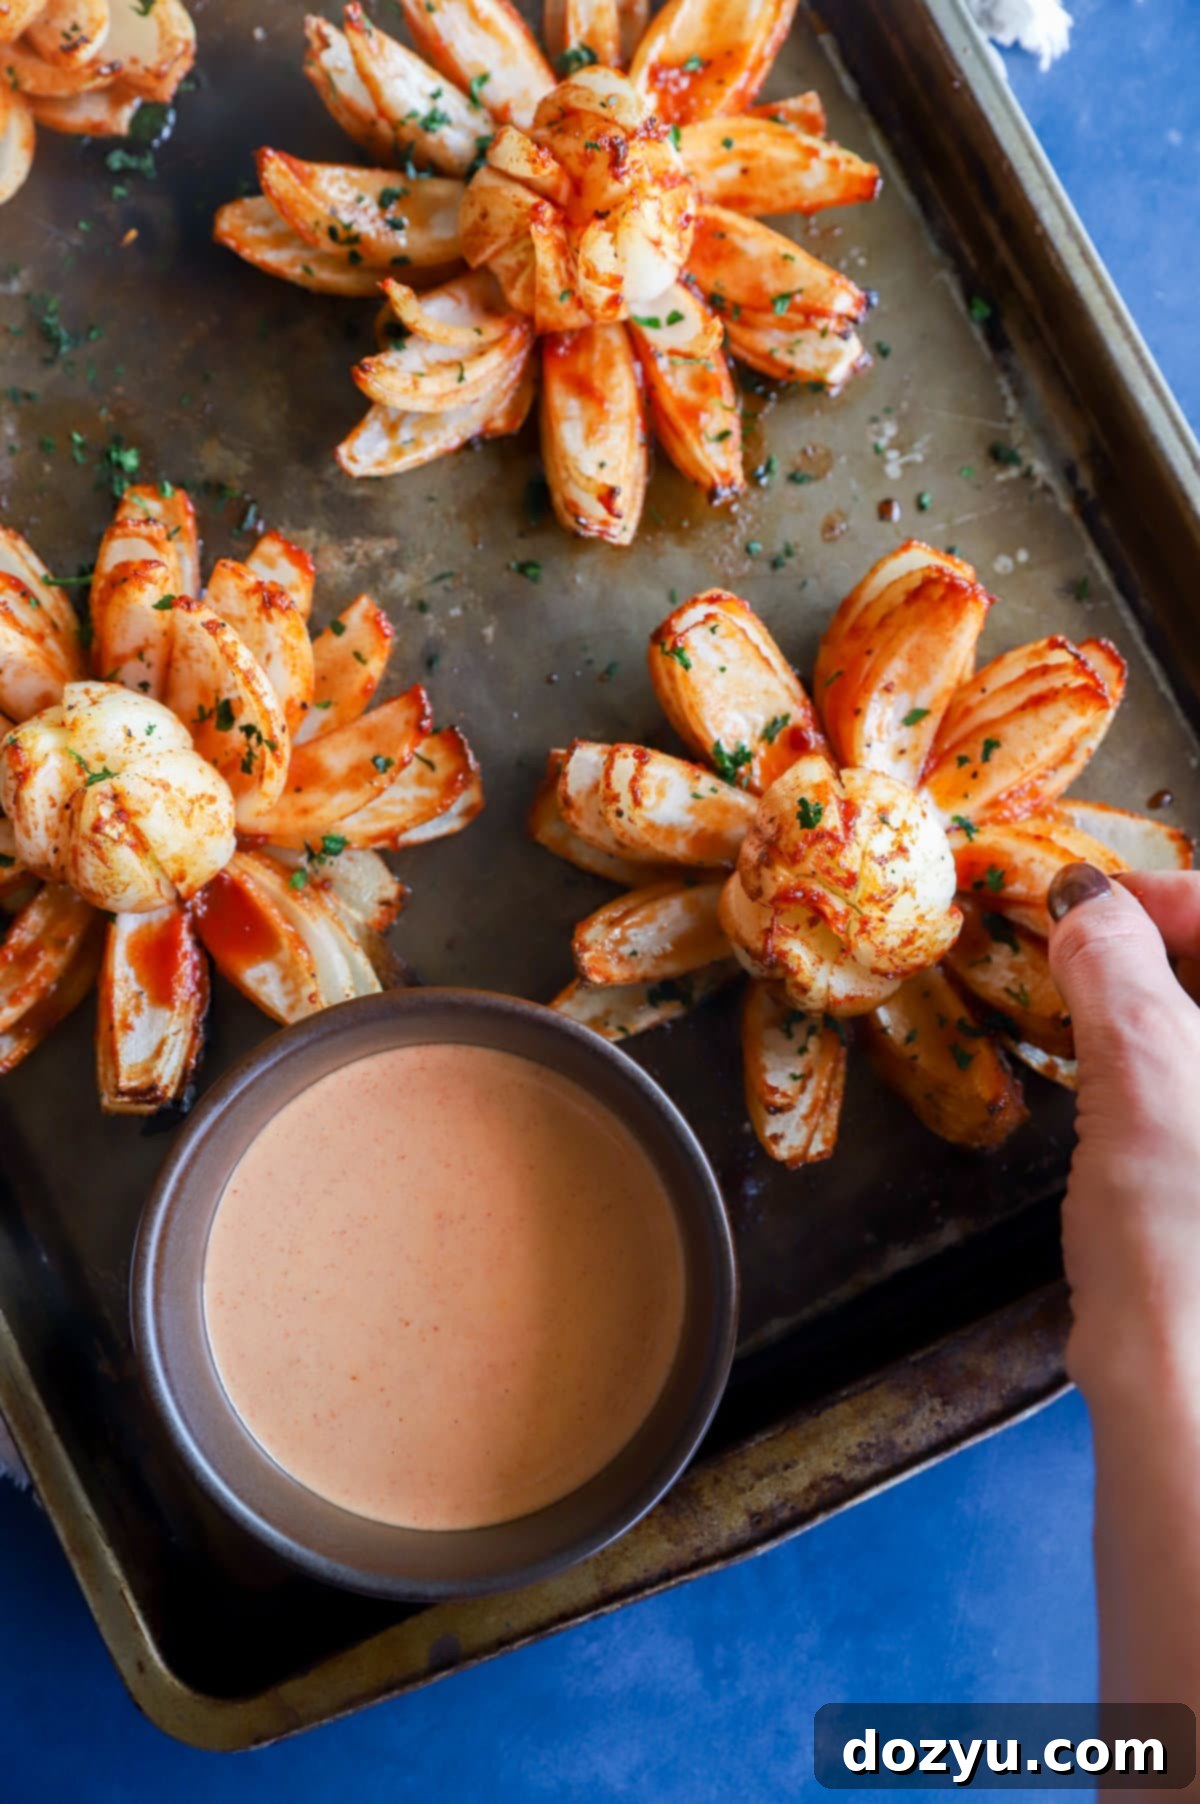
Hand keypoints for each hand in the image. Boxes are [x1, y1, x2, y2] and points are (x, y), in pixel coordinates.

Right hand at [1047, 864, 1199, 1404]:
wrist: (1196, 1387)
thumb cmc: (1185, 1231)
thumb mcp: (1142, 1064)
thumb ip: (1113, 963)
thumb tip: (1084, 903)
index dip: (1166, 894)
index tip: (1087, 906)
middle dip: (1155, 950)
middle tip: (1076, 953)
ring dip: (1155, 1009)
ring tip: (1080, 1013)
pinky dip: (1161, 1070)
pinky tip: (1109, 1087)